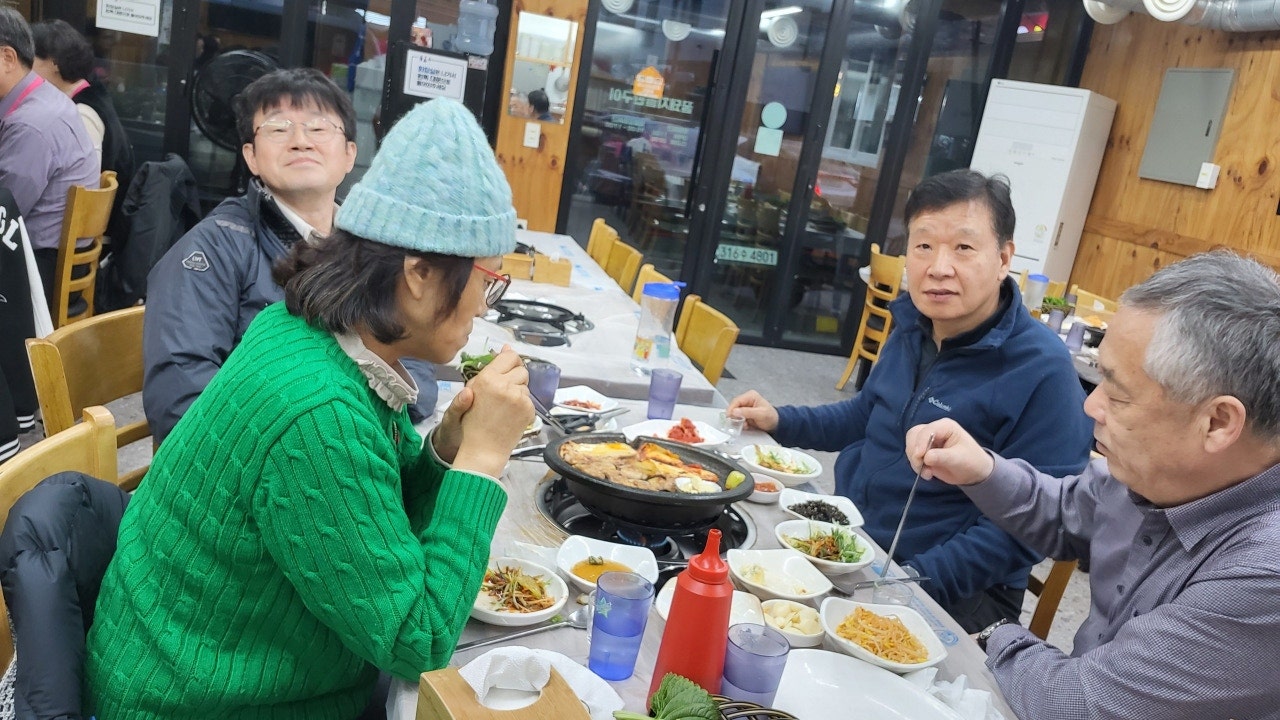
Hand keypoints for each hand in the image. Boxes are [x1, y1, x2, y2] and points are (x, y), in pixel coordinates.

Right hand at [441, 347, 532, 476]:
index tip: (507, 364)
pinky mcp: (528, 409)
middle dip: (514, 376)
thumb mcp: (471, 391)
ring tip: (504, 405)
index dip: (509, 359)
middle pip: (521, 369)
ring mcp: (519, 398)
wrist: (484, 449)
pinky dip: (522, 404)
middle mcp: (506, 385)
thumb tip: (505, 349)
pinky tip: (510, 414)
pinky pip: (529, 399)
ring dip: (517, 390)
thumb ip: (488, 368)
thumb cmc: (473, 422)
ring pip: (525, 384)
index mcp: (488, 378)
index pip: (509, 356)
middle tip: (502, 390)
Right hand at [726, 390, 778, 432]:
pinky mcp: (744, 414)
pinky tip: (746, 425)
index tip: (729, 416)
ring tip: (745, 424)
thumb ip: (747, 412)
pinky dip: (739, 423)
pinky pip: (737, 418)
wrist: (775, 424)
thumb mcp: (760, 414)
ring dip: (737, 420)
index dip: (731, 409)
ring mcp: (745, 407)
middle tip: (735, 422)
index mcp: (750, 396)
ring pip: (734, 413)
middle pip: (734, 407)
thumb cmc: (771, 417)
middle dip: (734, 416)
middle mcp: (746, 400)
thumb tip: (735, 411)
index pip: (736, 401)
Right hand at [905, 418, 993, 485]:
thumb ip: (942, 457)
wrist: (973, 472)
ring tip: (927, 473)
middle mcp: (934, 430)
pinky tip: (927, 473)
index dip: (921, 442)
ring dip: (915, 460)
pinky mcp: (924, 451)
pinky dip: (916, 465)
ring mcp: (928, 441)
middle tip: (921, 466)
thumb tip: (926, 457)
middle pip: (914, 435)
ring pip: (911, 445)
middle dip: (914, 451)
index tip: (920, 457)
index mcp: (945, 426)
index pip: (927, 430)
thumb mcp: (959, 459)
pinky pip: (913, 456)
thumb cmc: (971, 461)